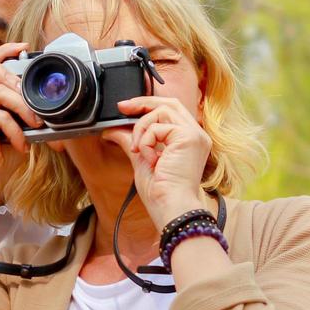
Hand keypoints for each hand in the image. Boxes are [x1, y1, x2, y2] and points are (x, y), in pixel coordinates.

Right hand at [0, 43, 41, 184]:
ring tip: (34, 124)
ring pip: (0, 93)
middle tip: (28, 94)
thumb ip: (19, 106)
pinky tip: (20, 144)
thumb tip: (41, 97)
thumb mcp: (13, 124)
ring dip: (23, 109)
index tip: (23, 48)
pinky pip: (0, 114)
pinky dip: (15, 130)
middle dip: (11, 76)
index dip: (4, 51)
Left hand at [104, 95, 211, 228]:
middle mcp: (196, 135)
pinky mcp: (188, 137)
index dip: (148, 104)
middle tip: (122, 107)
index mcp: (188, 140)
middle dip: (143, 103)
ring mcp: (195, 135)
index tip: (125, 108)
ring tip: (138, 150)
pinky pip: (158, 126)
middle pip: (169, 103)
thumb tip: (113, 130)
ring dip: (142, 129)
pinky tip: (150, 159)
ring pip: (161, 111)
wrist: (171, 207)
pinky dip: (147, 141)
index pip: (171, 111)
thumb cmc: (161, 193)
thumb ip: (132, 141)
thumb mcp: (141, 160)